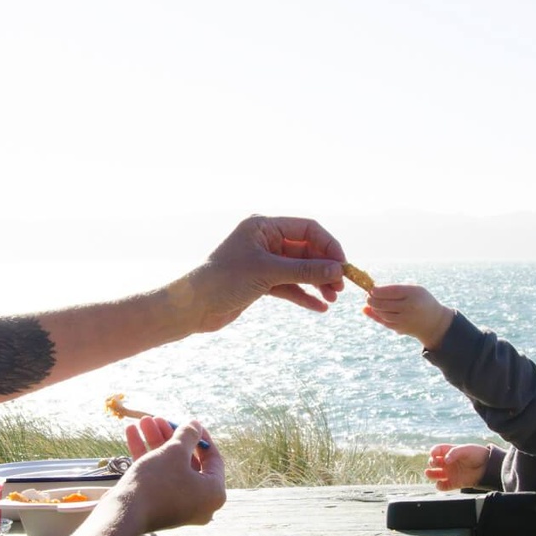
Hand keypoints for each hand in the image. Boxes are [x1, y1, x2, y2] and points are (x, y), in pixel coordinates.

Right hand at [117, 415, 225, 530]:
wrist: (123, 514)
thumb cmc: (157, 481)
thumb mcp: (175, 452)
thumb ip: (188, 435)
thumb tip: (196, 425)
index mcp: (214, 493)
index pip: (213, 458)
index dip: (201, 436)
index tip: (189, 422)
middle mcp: (200, 503)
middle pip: (188, 461)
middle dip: (170, 436)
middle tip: (158, 419)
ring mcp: (178, 506)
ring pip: (169, 467)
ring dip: (155, 441)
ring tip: (143, 421)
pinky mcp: (158, 506)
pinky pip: (158, 477)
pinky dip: (146, 456)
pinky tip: (132, 432)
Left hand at [185, 215, 345, 331]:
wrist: (193, 307)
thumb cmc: (223, 280)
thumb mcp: (267, 273)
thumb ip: (304, 271)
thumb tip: (337, 270)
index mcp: (263, 227)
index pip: (307, 229)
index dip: (328, 245)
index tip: (343, 266)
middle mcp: (265, 241)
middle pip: (306, 250)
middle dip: (324, 268)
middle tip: (340, 287)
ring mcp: (264, 263)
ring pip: (299, 270)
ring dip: (317, 283)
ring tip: (332, 298)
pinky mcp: (261, 283)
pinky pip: (289, 287)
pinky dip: (304, 296)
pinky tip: (319, 308)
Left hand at [362, 284, 453, 347]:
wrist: (433, 321)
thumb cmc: (419, 300)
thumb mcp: (412, 290)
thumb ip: (392, 290)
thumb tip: (370, 295)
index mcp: (413, 293)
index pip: (391, 292)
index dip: (378, 291)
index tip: (371, 289)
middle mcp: (409, 307)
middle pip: (384, 304)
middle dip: (371, 300)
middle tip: (367, 296)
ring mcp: (405, 319)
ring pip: (382, 313)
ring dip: (373, 307)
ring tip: (372, 302)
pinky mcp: (401, 328)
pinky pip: (384, 321)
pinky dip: (377, 315)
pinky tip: (374, 310)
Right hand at [425, 443, 488, 490]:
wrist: (488, 467)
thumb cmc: (477, 454)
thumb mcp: (466, 449)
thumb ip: (454, 452)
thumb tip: (445, 460)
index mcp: (449, 452)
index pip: (437, 451)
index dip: (433, 452)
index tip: (433, 454)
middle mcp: (448, 462)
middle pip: (434, 462)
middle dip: (432, 462)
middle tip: (436, 463)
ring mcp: (450, 473)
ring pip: (435, 475)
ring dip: (430, 474)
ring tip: (429, 473)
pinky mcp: (454, 482)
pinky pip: (443, 486)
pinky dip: (439, 486)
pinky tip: (439, 484)